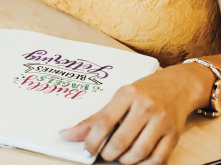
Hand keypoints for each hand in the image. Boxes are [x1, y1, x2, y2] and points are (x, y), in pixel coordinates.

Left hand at [59, 62, 211, 164]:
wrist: (178, 86)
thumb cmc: (143, 93)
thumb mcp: (118, 99)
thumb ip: (94, 119)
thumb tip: (66, 135)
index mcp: (127, 94)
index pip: (105, 121)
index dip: (92, 140)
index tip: (86, 151)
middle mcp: (146, 106)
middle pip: (121, 140)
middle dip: (108, 154)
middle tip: (105, 155)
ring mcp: (162, 121)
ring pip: (140, 151)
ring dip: (125, 161)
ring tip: (120, 158)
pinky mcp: (175, 134)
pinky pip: (158, 158)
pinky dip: (144, 164)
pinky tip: (137, 161)